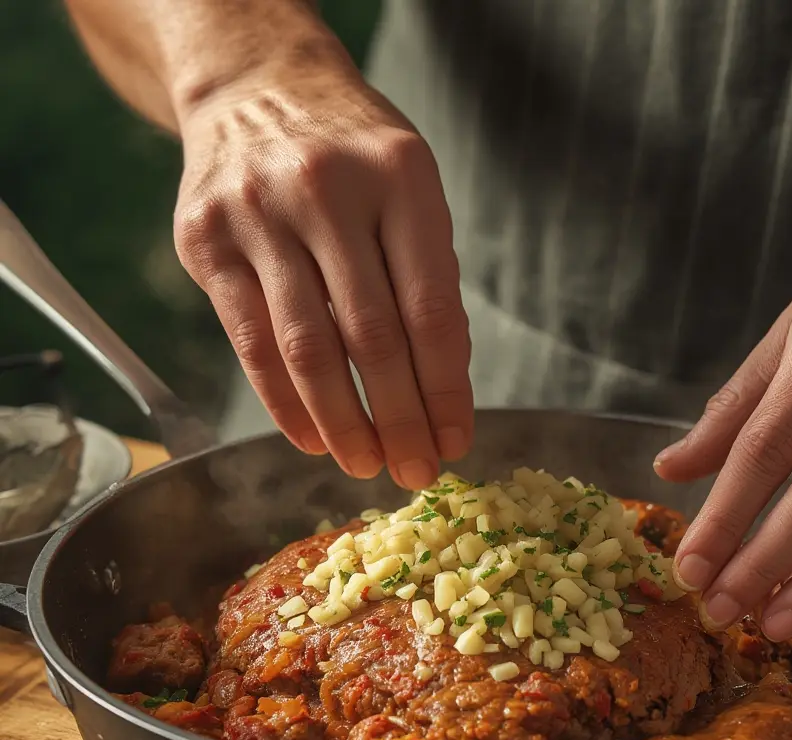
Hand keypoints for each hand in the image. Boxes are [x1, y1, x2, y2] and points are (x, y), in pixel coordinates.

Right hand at [172, 33, 470, 489]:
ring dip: (342, 424)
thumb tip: (440, 391)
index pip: (431, 311)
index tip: (456, 440)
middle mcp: (327, 191)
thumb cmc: (352, 153)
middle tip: (416, 471)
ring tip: (366, 464)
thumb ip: (427, 279)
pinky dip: (284, 403)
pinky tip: (312, 437)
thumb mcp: (411, 190)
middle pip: (372, 339)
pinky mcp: (206, 241)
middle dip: (400, 421)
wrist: (255, 86)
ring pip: (307, 350)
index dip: (445, 390)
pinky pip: (250, 343)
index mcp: (400, 178)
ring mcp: (259, 214)